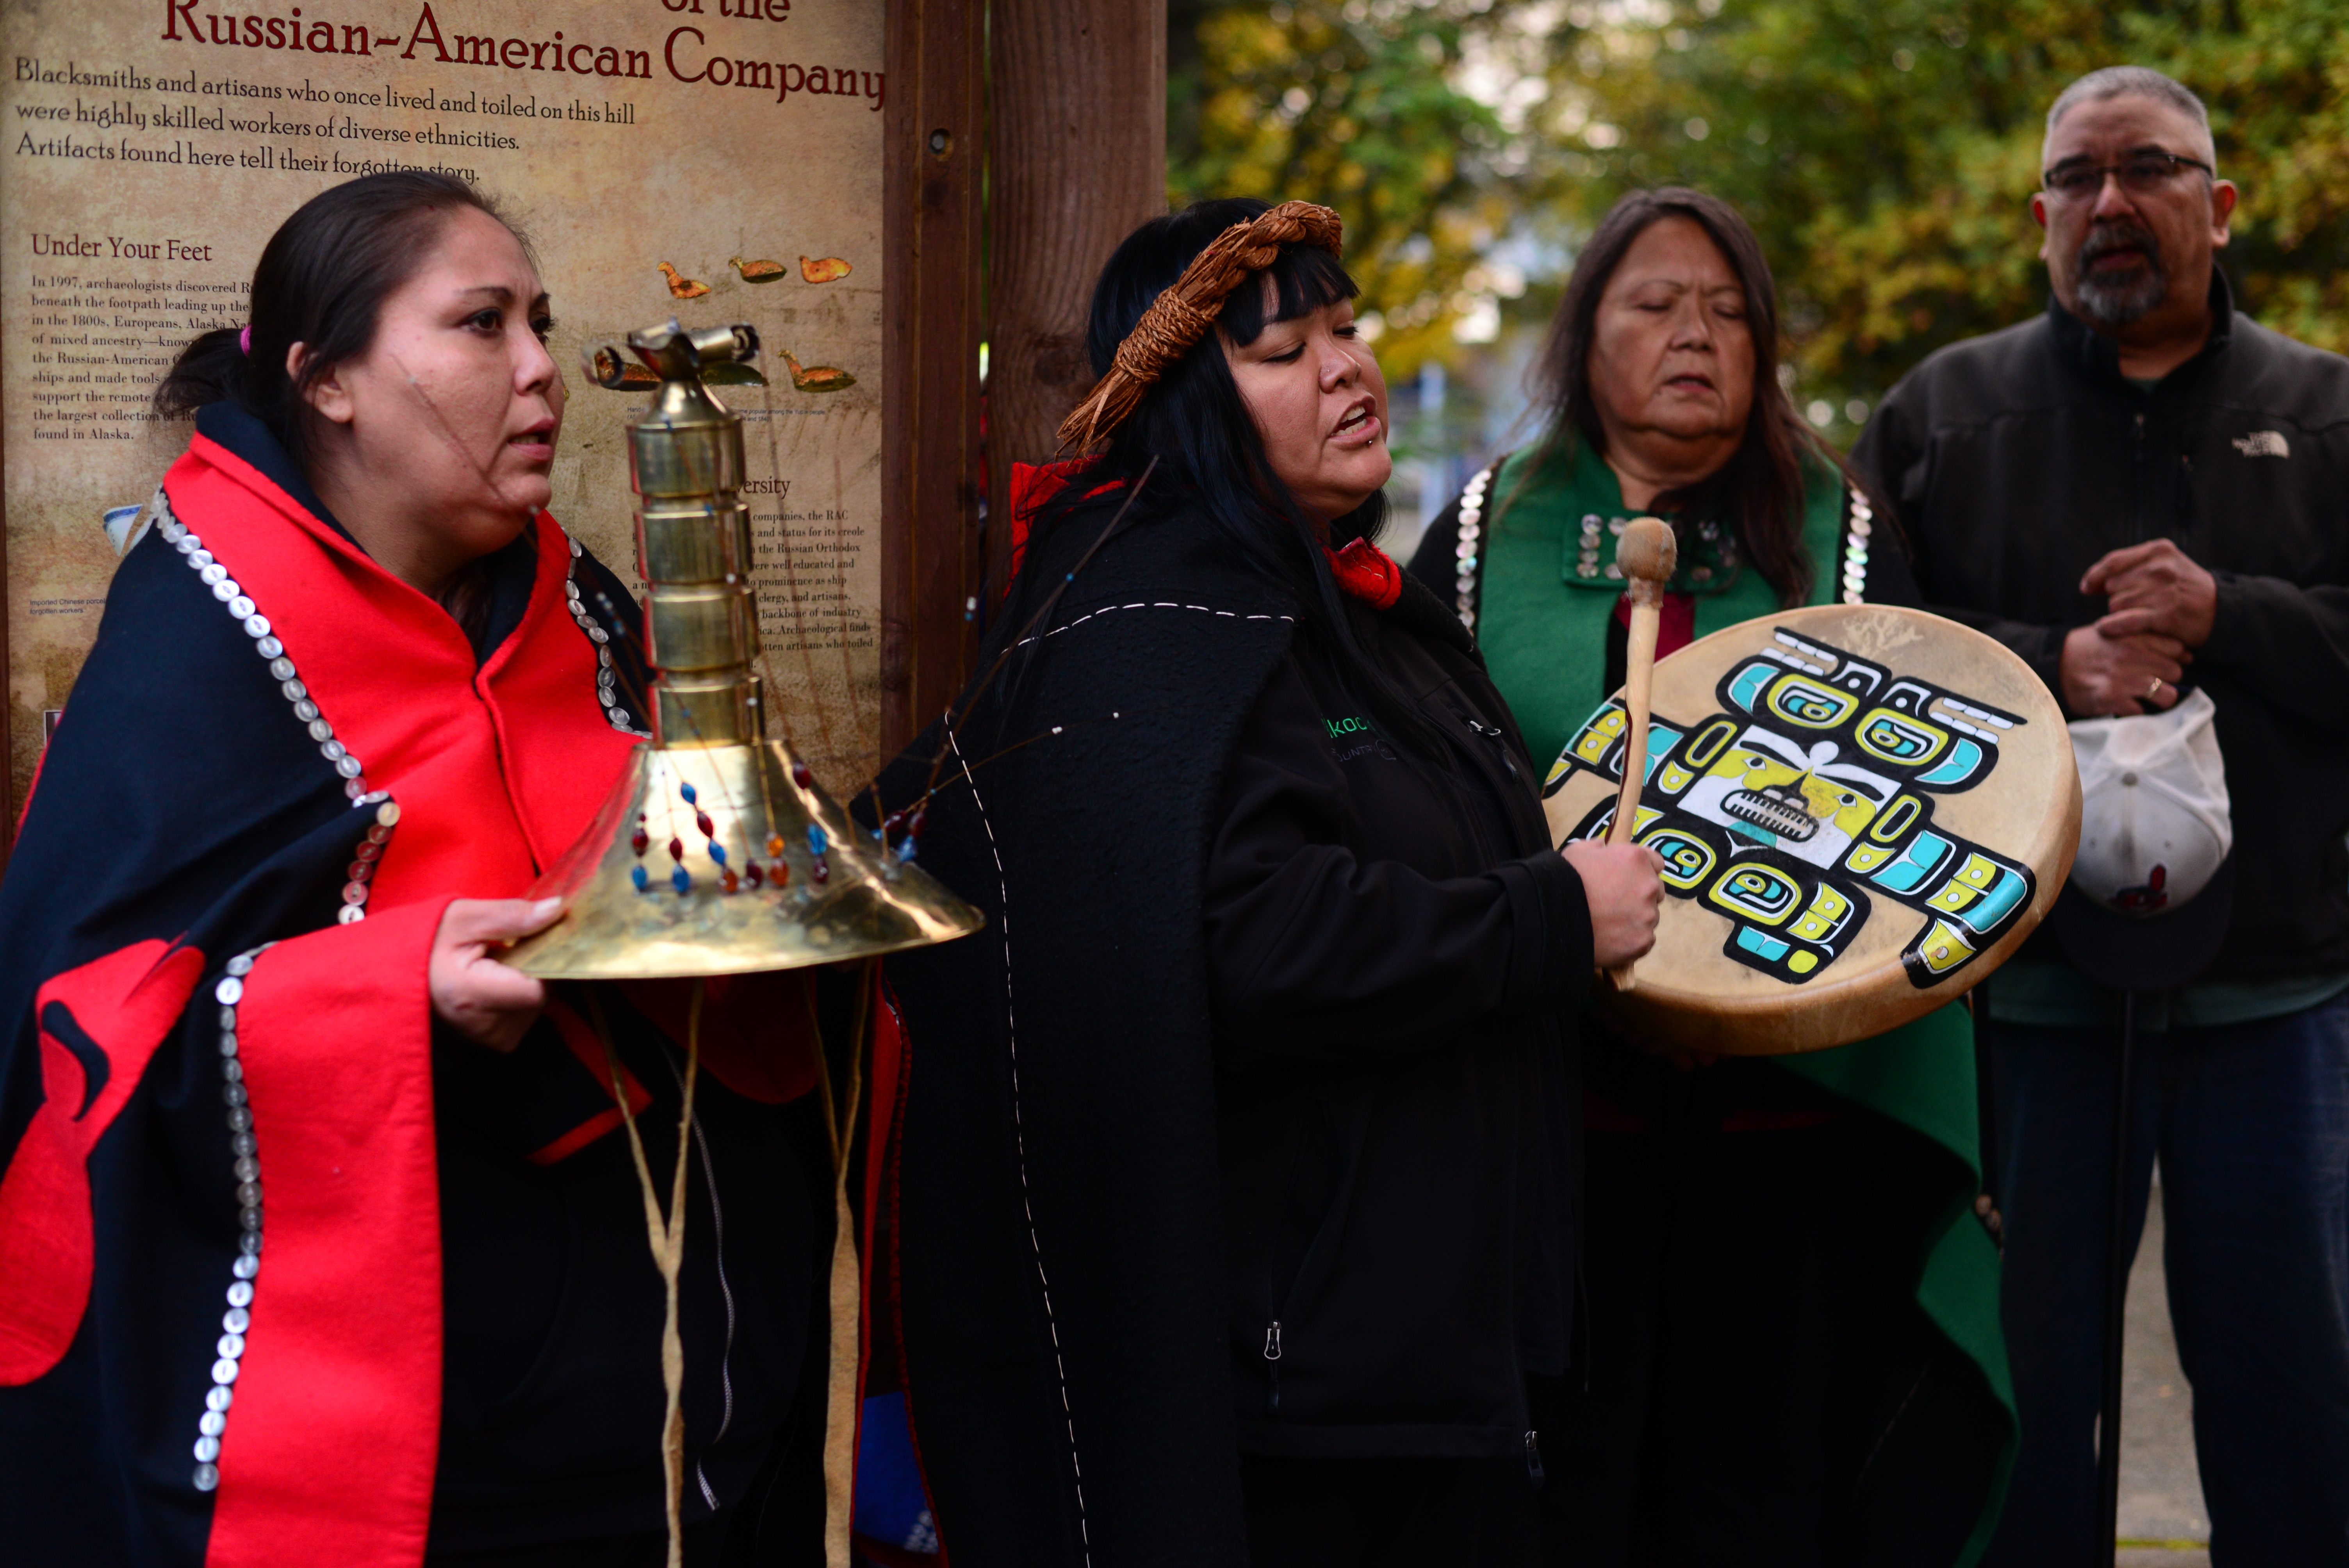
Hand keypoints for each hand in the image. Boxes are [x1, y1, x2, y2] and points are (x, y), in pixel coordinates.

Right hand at [430, 897, 561, 1052]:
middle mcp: (484, 1026)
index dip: (541, 962)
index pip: (538, 989)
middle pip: (541, 997)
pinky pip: (528, 1016)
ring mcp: (490, 1038)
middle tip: (504, 952)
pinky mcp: (497, 1041)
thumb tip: (556, 909)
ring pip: (537, 1006)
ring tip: (495, 968)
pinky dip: (520, 997)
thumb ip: (513, 915)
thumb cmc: (429, 941)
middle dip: (533, 969)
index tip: (526, 942)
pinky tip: (496, 984)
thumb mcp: (466, 917)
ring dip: (526, 982)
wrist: (400, 972)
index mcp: (473, 995)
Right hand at [1562, 840, 1665, 968]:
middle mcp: (1648, 886)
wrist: (1552, 916)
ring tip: (1609, 924)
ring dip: (1635, 919)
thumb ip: (1597, 847)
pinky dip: (1631, 940)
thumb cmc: (1563, 879)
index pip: (1656, 862)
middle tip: (1616, 903)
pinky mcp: (1642, 941)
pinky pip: (1644, 940)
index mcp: (1636, 859)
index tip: (1630, 877)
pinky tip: (1612, 939)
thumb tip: (1602, 847)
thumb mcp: (1578, 851)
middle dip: (1640, 895)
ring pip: (1649, 917)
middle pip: (1655, 891)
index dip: (1642, 869)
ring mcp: (1647, 916)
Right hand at [2059, 625, 2188, 716]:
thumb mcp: (2118, 632)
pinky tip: (2124, 705)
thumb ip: (2150, 640)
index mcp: (2137, 637)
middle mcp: (2134, 656)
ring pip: (2167, 695)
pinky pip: (2141, 712)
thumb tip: (2187, 655)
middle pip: (2175, 673)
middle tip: (2150, 681)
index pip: (2177, 649)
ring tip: (2145, 698)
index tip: (2160, 663)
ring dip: (2158, 699)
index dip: (2172, 658)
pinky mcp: (2112, 699)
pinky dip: (2135, 712)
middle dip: (2166, 679)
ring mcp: (2124, 678)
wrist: (2054, 660)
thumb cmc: (2091, 647)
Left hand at [2083, 539, 2216, 647]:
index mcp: (2159, 550)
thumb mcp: (2164, 565)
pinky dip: (2111, 626)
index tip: (2086, 588)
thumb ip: (2129, 567)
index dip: (2095, 576)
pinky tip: (2105, 628)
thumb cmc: (2183, 588)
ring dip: (2121, 613)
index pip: (2113, 562)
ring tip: (2141, 614)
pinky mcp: (2164, 614)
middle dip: (2117, 596)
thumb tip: (2088, 585)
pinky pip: (2124, 620)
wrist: (2219, 609)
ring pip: (2116, 604)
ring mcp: (2163, 591)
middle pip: (2112, 585)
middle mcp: (2160, 568)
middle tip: (2136, 603)